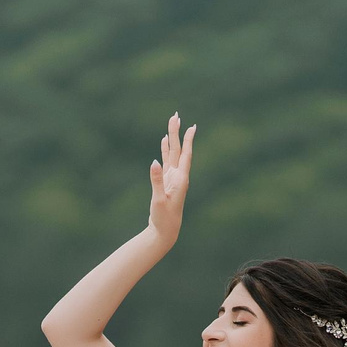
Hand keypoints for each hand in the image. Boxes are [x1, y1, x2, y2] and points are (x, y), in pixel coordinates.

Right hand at [147, 112, 196, 245]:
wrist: (165, 231)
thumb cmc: (164, 218)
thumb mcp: (159, 200)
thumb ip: (156, 180)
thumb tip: (154, 161)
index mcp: (181, 179)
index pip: (185, 155)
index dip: (188, 140)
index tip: (192, 126)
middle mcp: (179, 176)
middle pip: (178, 150)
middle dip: (177, 132)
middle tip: (176, 115)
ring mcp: (172, 178)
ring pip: (172, 153)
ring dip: (172, 138)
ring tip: (172, 123)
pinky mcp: (166, 181)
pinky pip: (166, 161)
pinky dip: (165, 150)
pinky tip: (164, 141)